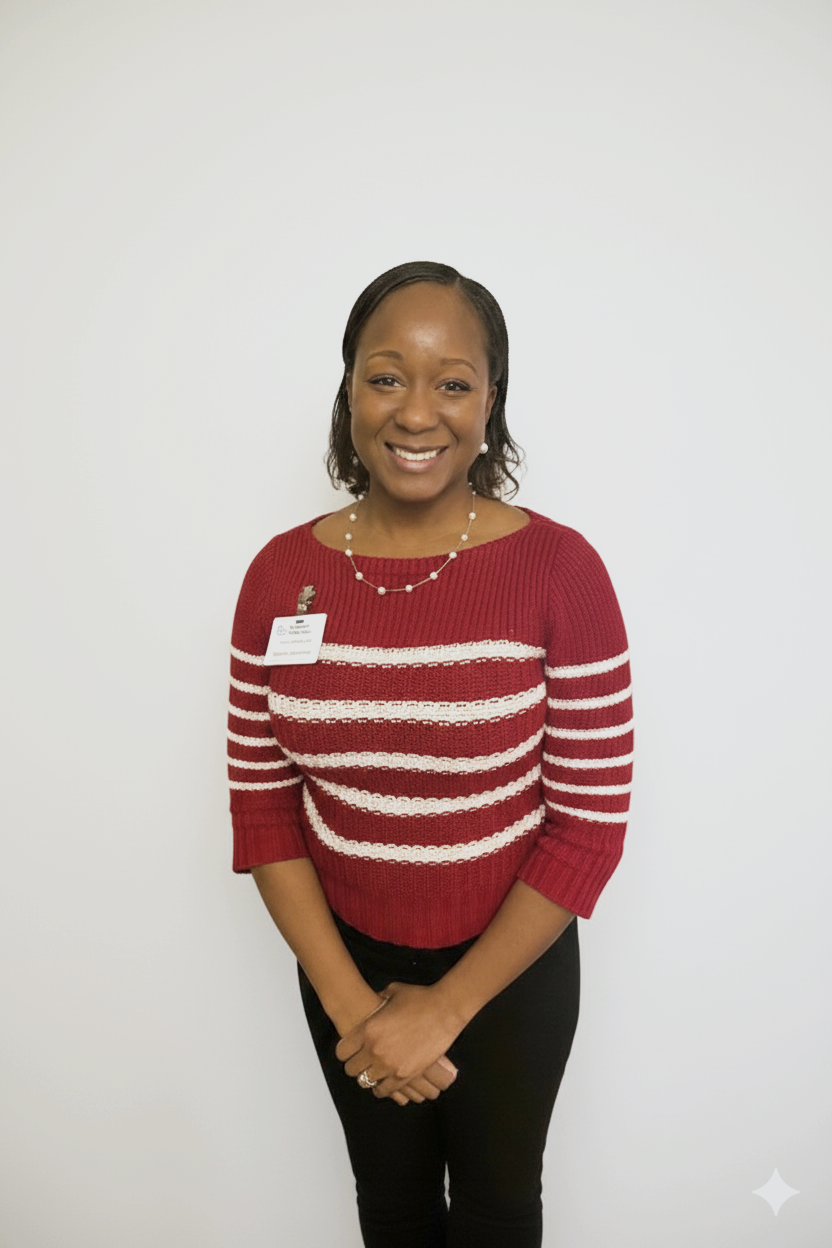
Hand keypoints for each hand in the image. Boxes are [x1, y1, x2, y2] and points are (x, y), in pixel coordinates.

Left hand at [335, 981, 464, 1101]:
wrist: (445, 1010)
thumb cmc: (419, 998)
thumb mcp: (393, 993)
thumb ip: (379, 999)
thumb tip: (374, 1000)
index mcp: (368, 1029)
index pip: (342, 1051)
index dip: (345, 1052)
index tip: (350, 1051)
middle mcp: (374, 1050)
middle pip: (351, 1069)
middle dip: (355, 1066)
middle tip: (362, 1062)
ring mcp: (389, 1065)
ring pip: (366, 1082)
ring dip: (368, 1077)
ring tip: (374, 1072)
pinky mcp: (404, 1076)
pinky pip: (384, 1090)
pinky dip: (382, 1088)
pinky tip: (385, 1082)